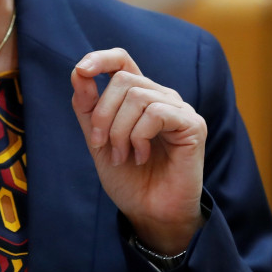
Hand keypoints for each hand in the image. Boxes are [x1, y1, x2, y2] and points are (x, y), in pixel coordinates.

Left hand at [70, 48, 205, 254]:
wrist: (149, 213)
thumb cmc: (128, 178)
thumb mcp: (98, 140)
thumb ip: (88, 107)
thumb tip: (79, 72)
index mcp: (138, 96)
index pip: (122, 59)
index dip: (101, 58)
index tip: (82, 71)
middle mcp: (160, 96)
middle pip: (123, 80)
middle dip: (103, 114)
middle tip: (102, 145)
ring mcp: (178, 108)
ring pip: (137, 96)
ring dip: (120, 131)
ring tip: (122, 156)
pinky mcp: (192, 124)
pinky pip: (156, 113)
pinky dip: (139, 136)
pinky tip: (142, 156)